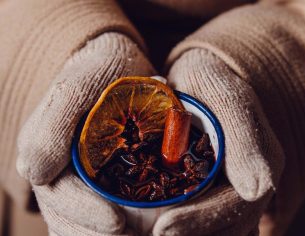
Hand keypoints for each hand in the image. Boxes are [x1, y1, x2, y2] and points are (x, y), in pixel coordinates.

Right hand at [17, 32, 154, 234]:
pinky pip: (102, 212)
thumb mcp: (78, 86)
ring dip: (107, 235)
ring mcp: (77, 177)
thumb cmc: (99, 71)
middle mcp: (57, 170)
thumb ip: (52, 123)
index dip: (85, 215)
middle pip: (69, 219)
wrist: (116, 66)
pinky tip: (144, 227)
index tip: (118, 224)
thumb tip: (35, 172)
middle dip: (98, 235)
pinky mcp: (98, 178)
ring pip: (83, 223)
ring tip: (146, 235)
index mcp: (45, 150)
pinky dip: (118, 226)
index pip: (59, 196)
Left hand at [153, 48, 283, 235]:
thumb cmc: (208, 82)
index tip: (162, 229)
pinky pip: (200, 218)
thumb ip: (245, 137)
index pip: (236, 208)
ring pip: (215, 229)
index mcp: (258, 162)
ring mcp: (231, 188)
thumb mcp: (225, 97)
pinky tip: (150, 224)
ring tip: (143, 232)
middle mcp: (249, 183)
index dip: (200, 223)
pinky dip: (180, 225)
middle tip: (146, 235)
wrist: (197, 81)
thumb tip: (260, 188)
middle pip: (226, 228)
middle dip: (188, 234)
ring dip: (183, 233)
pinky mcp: (212, 189)